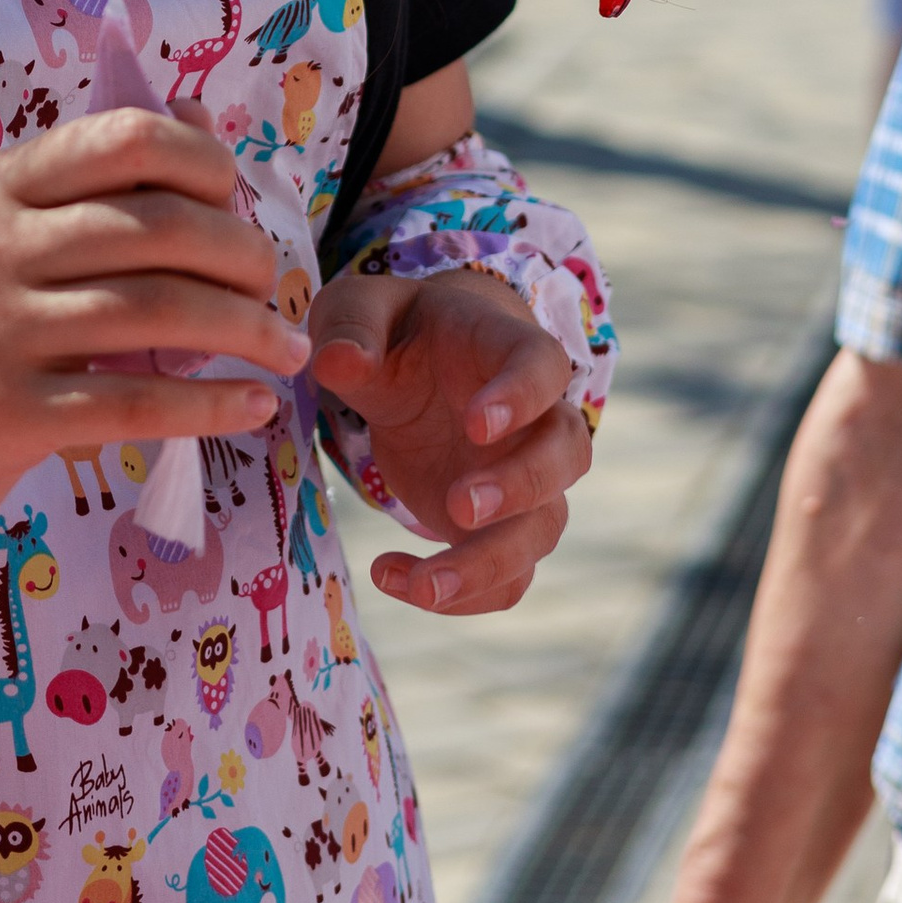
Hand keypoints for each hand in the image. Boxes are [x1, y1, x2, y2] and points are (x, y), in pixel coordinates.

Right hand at [0, 106, 309, 608]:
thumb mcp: (5, 233)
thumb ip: (96, 182)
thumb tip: (203, 119)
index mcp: (1, 185)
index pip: (128, 138)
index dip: (207, 163)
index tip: (239, 203)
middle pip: (160, 228)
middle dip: (244, 255)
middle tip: (276, 287)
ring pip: (159, 312)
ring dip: (247, 331)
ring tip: (285, 347)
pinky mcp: (3, 415)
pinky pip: (136, 403)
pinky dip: (211, 406)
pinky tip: (253, 408)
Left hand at [309, 266, 588, 613]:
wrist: (417, 366)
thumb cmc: (395, 329)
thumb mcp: (361, 308)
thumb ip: (351, 329)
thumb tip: (335, 362)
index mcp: (508, 347)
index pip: (542, 367)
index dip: (520, 397)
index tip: (474, 425)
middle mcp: (536, 418)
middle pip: (566, 456)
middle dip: (520, 487)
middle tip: (458, 506)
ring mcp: (526, 477)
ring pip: (542, 529)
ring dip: (487, 564)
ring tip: (417, 583)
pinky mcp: (502, 527)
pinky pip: (508, 576)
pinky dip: (462, 594)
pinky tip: (393, 578)